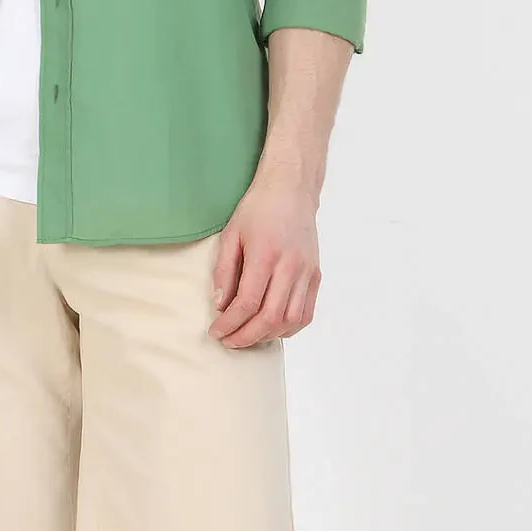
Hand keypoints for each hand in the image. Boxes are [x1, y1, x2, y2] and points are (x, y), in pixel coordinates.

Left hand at [208, 170, 321, 347]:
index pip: (247, 302)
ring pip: (290, 320)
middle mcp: (289, 266)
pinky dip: (288, 328)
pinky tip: (272, 328)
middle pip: (269, 318)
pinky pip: (306, 313)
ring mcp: (306, 272)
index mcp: (265, 255)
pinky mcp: (315, 275)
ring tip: (248, 336)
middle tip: (229, 340)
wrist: (291, 190)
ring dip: (267, 335)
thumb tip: (220, 305)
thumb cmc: (258, 209)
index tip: (216, 331)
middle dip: (246, 337)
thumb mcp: (231, 235)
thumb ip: (223, 272)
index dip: (229, 324)